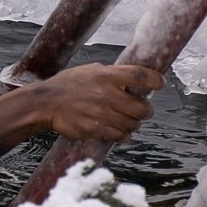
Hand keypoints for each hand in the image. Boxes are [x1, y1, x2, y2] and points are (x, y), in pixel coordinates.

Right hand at [34, 63, 164, 142]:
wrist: (45, 103)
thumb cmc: (68, 85)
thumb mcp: (89, 71)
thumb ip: (110, 74)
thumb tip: (132, 79)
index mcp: (105, 76)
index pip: (140, 76)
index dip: (155, 80)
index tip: (161, 84)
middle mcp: (106, 94)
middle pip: (143, 107)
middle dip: (147, 110)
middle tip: (143, 110)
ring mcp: (101, 113)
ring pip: (133, 124)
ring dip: (134, 124)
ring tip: (127, 121)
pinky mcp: (95, 129)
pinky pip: (120, 135)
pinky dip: (123, 135)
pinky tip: (119, 131)